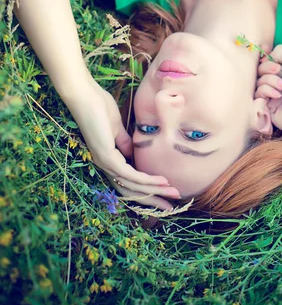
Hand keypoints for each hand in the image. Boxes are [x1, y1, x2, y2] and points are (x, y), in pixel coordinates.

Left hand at [67, 80, 179, 208]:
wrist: (85, 97)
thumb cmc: (99, 107)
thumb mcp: (116, 128)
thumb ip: (125, 142)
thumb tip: (134, 153)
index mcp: (108, 160)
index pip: (129, 182)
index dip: (147, 190)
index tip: (164, 194)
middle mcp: (106, 166)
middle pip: (131, 191)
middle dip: (152, 199)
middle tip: (171, 208)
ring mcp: (105, 163)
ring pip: (133, 185)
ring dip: (155, 191)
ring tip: (173, 194)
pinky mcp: (107, 157)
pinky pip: (130, 173)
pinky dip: (146, 179)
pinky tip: (161, 181)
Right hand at [255, 44, 281, 134]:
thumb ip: (281, 52)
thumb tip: (266, 56)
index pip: (268, 63)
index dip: (267, 60)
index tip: (270, 59)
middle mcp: (278, 85)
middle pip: (261, 72)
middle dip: (267, 69)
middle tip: (278, 71)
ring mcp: (272, 98)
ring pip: (259, 83)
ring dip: (269, 81)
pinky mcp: (267, 110)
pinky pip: (258, 95)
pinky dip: (266, 91)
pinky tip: (277, 96)